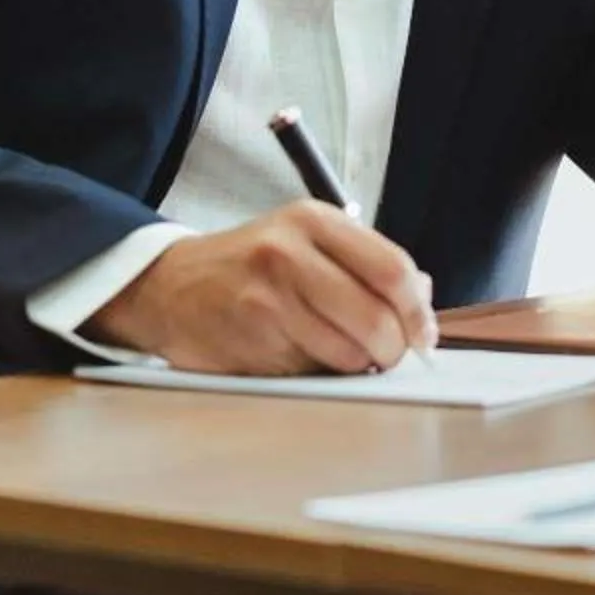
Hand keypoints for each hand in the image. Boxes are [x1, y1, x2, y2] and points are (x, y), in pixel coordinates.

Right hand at [84, 202, 439, 373]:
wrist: (170, 285)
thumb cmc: (249, 265)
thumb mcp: (306, 241)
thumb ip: (366, 263)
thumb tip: (422, 298)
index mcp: (313, 220)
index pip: (392, 269)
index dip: (418, 311)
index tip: (423, 334)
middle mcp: (289, 253)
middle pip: (376, 318)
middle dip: (392, 349)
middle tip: (387, 356)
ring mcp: (266, 297)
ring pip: (347, 353)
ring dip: (354, 365)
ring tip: (334, 350)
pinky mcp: (249, 339)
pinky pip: (310, 372)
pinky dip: (315, 374)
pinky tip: (296, 353)